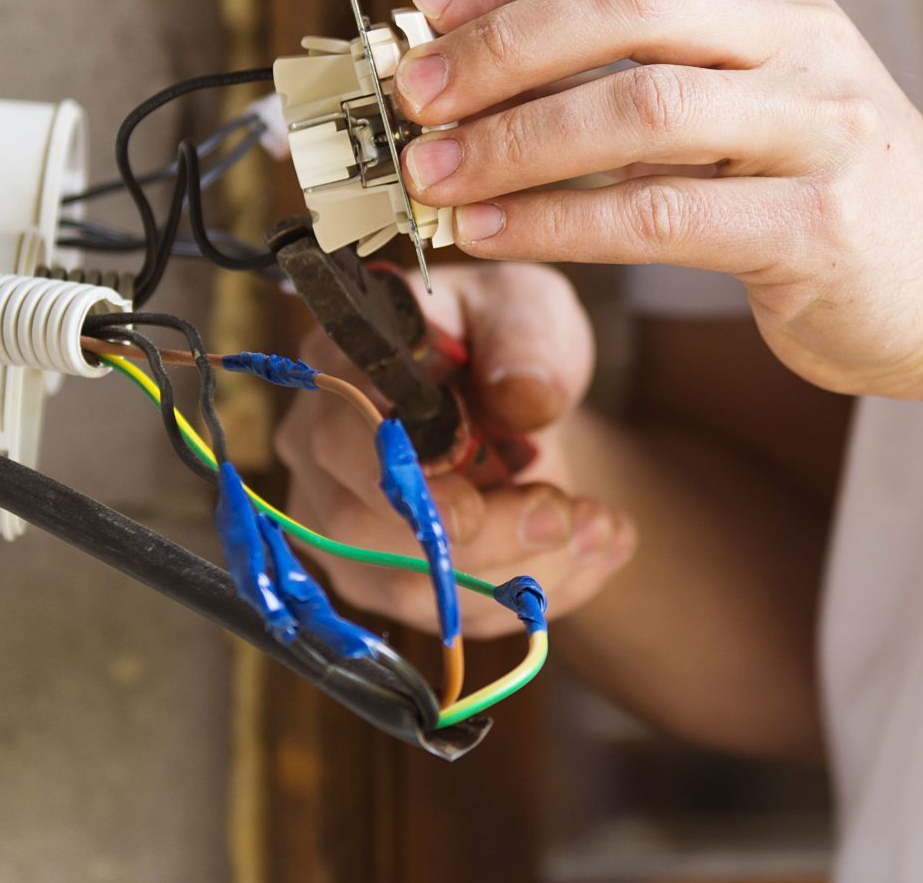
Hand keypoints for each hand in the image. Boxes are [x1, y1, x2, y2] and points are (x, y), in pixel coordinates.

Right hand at [272, 262, 636, 636]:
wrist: (516, 404)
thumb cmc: (504, 341)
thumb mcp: (527, 308)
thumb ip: (524, 338)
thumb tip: (523, 395)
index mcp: (336, 367)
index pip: (336, 438)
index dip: (397, 484)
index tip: (471, 510)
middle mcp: (320, 454)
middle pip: (363, 531)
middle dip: (481, 539)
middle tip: (570, 514)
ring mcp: (343, 527)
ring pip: (411, 589)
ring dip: (520, 573)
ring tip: (602, 527)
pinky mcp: (385, 579)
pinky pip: (454, 615)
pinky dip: (535, 593)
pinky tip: (594, 549)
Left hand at [394, 0, 922, 398]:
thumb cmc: (823, 186)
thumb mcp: (744, 88)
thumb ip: (635, 65)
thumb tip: (465, 67)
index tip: (426, 6)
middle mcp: (796, 33)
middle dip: (499, 43)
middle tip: (415, 95)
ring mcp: (817, 124)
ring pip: (640, 104)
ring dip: (514, 140)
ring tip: (432, 175)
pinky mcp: (819, 224)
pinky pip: (662, 213)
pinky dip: (560, 221)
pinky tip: (493, 233)